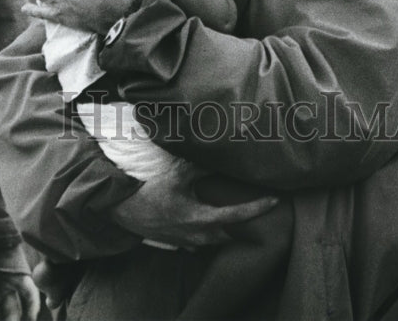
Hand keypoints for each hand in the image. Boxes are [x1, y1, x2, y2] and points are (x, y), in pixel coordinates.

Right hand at [109, 160, 278, 249]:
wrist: (122, 209)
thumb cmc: (149, 190)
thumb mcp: (177, 173)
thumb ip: (200, 166)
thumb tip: (219, 154)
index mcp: (200, 218)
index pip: (236, 216)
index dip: (257, 208)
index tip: (274, 200)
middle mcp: (196, 235)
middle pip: (229, 233)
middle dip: (243, 223)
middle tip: (255, 205)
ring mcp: (186, 242)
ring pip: (214, 240)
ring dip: (225, 229)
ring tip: (234, 212)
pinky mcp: (176, 243)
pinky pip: (199, 243)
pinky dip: (208, 233)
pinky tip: (208, 221)